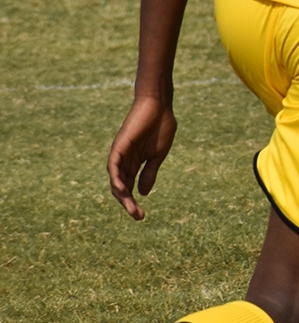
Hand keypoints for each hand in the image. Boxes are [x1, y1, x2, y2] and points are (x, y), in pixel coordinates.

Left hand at [108, 91, 177, 219]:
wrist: (159, 105)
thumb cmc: (160, 126)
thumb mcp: (157, 155)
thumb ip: (149, 172)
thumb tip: (142, 193)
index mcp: (134, 163)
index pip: (129, 187)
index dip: (132, 202)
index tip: (140, 216)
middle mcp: (124, 161)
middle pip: (121, 187)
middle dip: (128, 203)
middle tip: (137, 217)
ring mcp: (120, 154)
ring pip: (116, 179)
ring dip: (122, 195)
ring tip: (131, 209)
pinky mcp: (119, 146)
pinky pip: (113, 166)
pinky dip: (116, 178)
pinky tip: (123, 190)